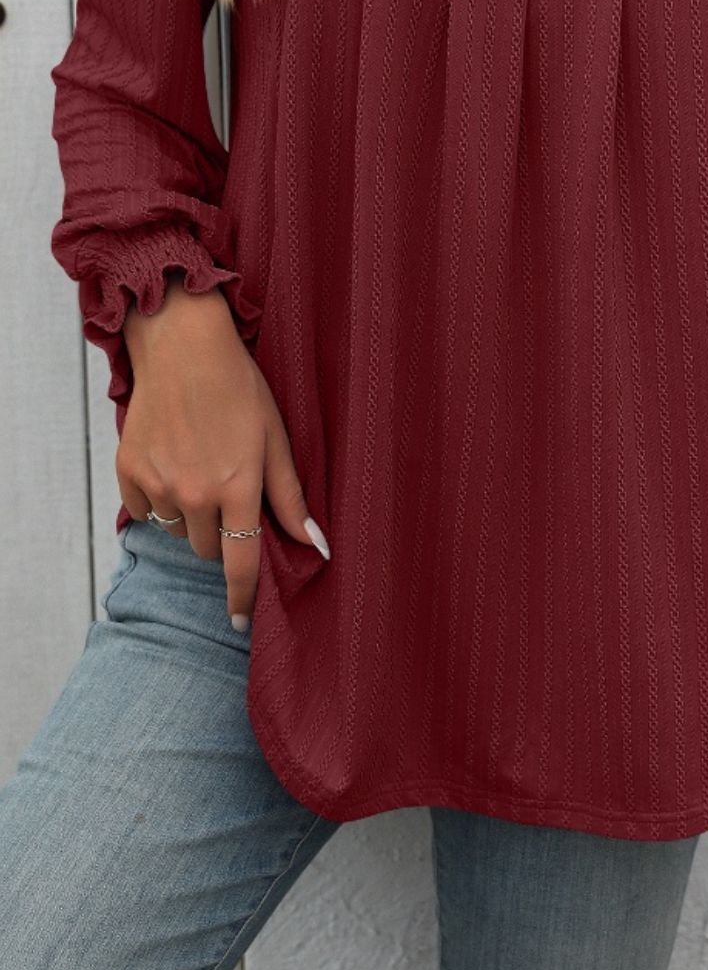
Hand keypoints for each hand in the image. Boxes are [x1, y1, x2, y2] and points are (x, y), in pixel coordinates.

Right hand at [117, 277, 329, 627]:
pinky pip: (144, 510)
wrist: (183, 347)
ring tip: (200, 468)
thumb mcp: (276, 439)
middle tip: (227, 493)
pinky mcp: (129, 472)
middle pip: (208, 549)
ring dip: (189, 515)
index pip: (241, 564)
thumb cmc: (239, 389)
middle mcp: (195, 494)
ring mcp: (158, 484)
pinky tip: (172, 463)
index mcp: (238, 488)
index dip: (242, 599)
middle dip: (221, 534)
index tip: (241, 623)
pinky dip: (157, 499)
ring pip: (176, 531)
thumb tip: (316, 547)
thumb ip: (290, 497)